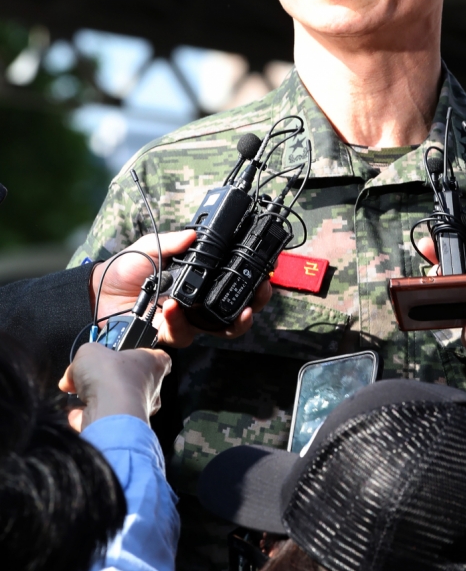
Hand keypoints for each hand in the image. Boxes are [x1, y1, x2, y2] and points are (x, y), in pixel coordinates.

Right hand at [59, 343, 171, 430]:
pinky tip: (75, 413)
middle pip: (134, 381)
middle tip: (92, 377)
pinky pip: (104, 420)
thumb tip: (72, 374)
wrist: (108, 413)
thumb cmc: (110, 375)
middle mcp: (151, 388)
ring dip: (98, 400)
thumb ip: (83, 359)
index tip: (130, 356)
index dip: (145, 356)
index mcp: (152, 363)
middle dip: (111, 381)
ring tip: (79, 395)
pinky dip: (88, 418)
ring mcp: (138, 410)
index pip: (159, 358)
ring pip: (118, 402)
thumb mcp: (90, 351)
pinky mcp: (122, 428)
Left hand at [90, 231, 272, 346]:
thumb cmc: (124, 268)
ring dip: (223, 320)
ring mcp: (182, 323)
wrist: (97, 291)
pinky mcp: (166, 336)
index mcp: (196, 282)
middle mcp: (194, 305)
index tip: (264, 276)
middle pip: (232, 315)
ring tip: (230, 310)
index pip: (230, 285)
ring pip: (213, 330)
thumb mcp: (150, 247)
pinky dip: (179, 321)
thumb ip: (173, 242)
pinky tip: (172, 307)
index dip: (250, 285)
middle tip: (255, 301)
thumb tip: (194, 233)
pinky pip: (182, 334)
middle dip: (249, 310)